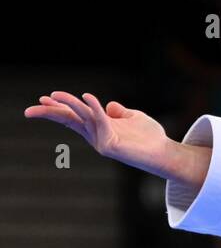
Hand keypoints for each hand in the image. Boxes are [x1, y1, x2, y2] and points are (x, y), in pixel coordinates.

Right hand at [24, 92, 170, 174]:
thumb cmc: (150, 137)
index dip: (59, 108)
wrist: (164, 152)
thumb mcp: (131, 117)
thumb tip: (109, 105)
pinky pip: (101, 121)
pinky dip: (95, 108)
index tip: (44, 99)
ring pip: (81, 117)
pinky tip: (88, 96)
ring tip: (52, 96)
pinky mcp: (111, 145)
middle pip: (70, 120)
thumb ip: (118, 111)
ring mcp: (102, 142)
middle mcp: (97, 136)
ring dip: (68, 105)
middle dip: (50, 113)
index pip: (74, 117)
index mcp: (98, 129)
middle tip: (28, 111)